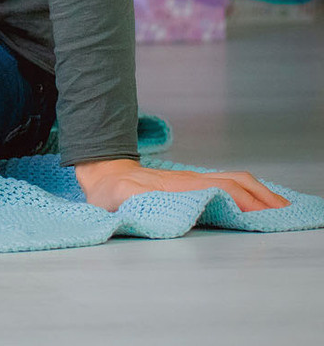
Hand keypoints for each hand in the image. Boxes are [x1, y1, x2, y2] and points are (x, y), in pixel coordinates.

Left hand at [75, 157, 288, 212]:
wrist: (103, 173)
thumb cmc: (108, 194)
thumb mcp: (112, 201)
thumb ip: (127, 205)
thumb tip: (143, 210)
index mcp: (174, 186)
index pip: (217, 190)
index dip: (242, 202)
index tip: (262, 217)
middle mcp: (189, 180)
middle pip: (235, 183)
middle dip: (263, 199)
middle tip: (286, 217)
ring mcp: (195, 179)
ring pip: (236, 180)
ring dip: (263, 194)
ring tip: (284, 210)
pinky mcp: (197, 183)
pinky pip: (231, 182)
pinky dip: (254, 191)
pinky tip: (265, 204)